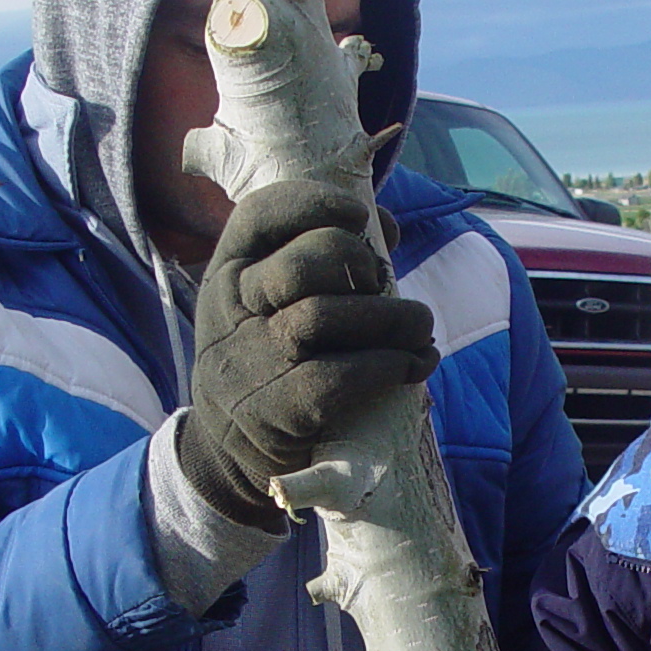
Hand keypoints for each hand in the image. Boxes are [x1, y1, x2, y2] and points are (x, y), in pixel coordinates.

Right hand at [176, 180, 438, 524]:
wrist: (231, 446)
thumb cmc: (272, 353)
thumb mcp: (272, 298)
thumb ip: (323, 254)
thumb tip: (388, 228)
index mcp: (229, 270)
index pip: (260, 215)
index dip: (315, 204)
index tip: (359, 217)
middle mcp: (232, 310)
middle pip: (302, 263)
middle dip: (359, 265)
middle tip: (382, 285)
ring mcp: (251, 362)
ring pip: (325, 317)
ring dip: (394, 319)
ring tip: (420, 328)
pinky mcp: (278, 410)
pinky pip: (342, 376)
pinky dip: (391, 366)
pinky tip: (416, 365)